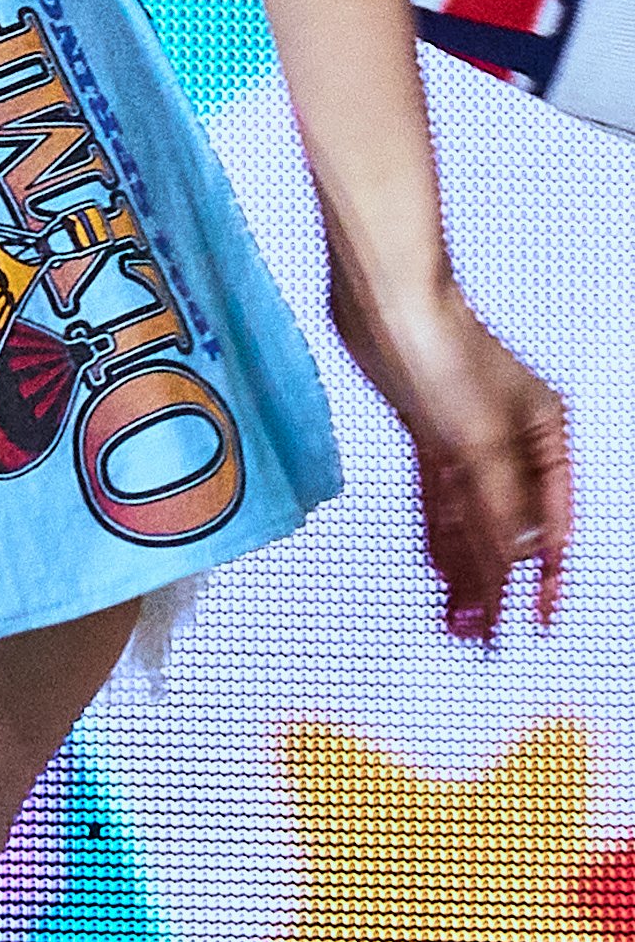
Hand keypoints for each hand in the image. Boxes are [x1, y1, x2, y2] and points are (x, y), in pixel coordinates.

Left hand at [326, 242, 570, 645]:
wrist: (386, 303)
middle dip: (498, 583)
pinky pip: (442, 500)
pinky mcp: (428, 433)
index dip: (547, 577)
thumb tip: (518, 564)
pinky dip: (441, 536)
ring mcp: (470, 439)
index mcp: (547, 439)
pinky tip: (439, 570)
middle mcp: (513, 442)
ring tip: (458, 622)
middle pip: (510, 527)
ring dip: (466, 568)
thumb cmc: (444, 352)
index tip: (540, 621)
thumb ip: (500, 510)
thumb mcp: (481, 444)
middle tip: (481, 638)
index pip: (555, 523)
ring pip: (473, 518)